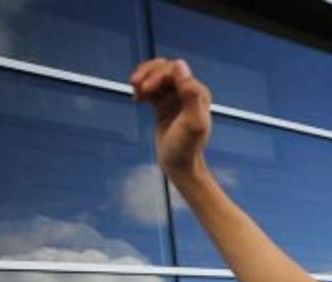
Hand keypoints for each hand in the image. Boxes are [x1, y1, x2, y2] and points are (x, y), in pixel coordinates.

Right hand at [129, 58, 211, 177]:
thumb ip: (190, 94)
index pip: (176, 71)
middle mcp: (188, 92)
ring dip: (143, 78)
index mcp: (198, 92)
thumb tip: (180, 65)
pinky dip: (142, 89)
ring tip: (133, 88)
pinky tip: (136, 98)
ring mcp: (175, 98)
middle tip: (134, 83)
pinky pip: (151, 88)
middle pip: (165, 69)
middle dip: (148, 73)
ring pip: (157, 76)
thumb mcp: (191, 123)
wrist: (178, 166)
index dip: (158, 75)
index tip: (145, 88)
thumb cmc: (185, 148)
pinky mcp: (164, 105)